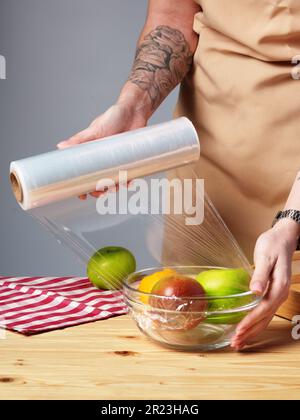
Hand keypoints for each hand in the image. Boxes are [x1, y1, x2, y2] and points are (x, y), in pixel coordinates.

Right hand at [57, 101, 147, 198]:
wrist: (135, 110)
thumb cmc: (113, 116)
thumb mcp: (95, 130)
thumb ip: (79, 140)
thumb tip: (60, 147)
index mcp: (90, 153)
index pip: (83, 173)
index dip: (81, 186)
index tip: (81, 195)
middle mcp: (103, 158)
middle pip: (98, 181)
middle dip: (98, 190)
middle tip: (100, 192)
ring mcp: (116, 160)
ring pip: (113, 180)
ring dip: (113, 187)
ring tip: (115, 187)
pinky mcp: (129, 159)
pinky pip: (128, 174)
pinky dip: (128, 180)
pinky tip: (129, 182)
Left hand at [231, 218, 298, 349]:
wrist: (283, 238)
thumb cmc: (273, 245)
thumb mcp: (265, 257)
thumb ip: (261, 275)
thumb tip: (255, 291)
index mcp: (279, 286)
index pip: (263, 309)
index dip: (251, 321)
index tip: (239, 330)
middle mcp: (280, 294)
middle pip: (264, 318)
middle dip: (250, 332)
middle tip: (235, 343)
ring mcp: (277, 295)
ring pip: (265, 318)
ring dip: (252, 331)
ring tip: (239, 341)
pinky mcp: (273, 293)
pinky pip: (264, 312)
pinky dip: (255, 322)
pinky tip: (246, 327)